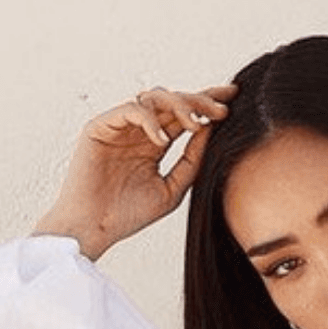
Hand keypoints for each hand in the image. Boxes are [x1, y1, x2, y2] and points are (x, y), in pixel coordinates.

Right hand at [33, 85, 235, 259]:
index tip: (234, 99)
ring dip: (178, 106)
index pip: (184, 115)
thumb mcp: (172, 190)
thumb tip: (211, 130)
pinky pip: (131, 110)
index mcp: (154, 143)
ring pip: (154, 98)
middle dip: (200, 100)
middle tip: (221, 110)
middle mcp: (138, 131)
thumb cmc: (128, 216)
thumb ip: (191, 161)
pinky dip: (149, 121)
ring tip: (194, 124)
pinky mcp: (100, 126)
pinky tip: (162, 140)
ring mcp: (120, 126)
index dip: (207, 103)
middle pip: (173, 101)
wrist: (93, 230)